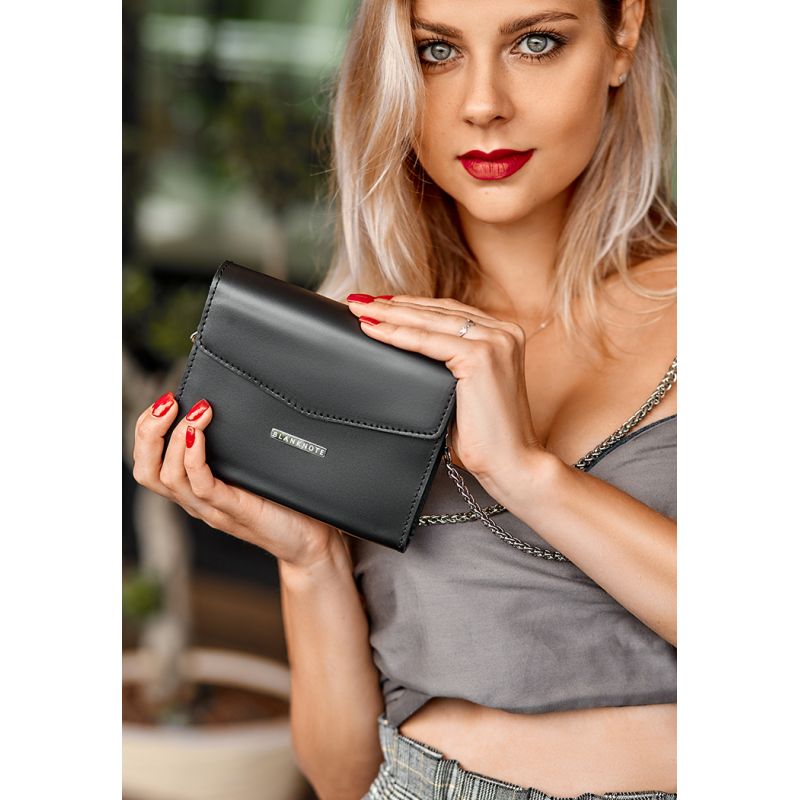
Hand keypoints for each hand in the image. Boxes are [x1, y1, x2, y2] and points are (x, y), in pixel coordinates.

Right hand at [131, 392, 341, 567]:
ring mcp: (212, 509)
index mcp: (195, 489)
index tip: (164, 400)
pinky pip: (201, 485)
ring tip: (194, 411)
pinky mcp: (233, 511)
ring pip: (168, 478)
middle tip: (167, 402)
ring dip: (175, 437)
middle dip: (148, 432)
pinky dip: (194, 457)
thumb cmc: (284, 501)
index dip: (146, 429)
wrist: (311, 540)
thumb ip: (233, 445)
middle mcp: (196, 501)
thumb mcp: (251, 467)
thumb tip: (223, 404)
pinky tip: (198, 435)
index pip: (149, 462)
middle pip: (147, 471)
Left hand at [345, 293, 545, 487]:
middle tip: (358, 301)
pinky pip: (428, 342)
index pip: (448, 312)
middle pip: (437, 311)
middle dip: (394, 305)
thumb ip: (446, 364)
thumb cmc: (486, 437)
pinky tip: (375, 331)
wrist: (511, 464)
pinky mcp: (481, 357)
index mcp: (503, 335)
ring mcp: (495, 342)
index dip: (412, 306)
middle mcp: (504, 332)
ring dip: (390, 315)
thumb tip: (404, 350)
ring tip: (359, 311)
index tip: (379, 303)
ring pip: (429, 322)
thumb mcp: (463, 390)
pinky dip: (398, 335)